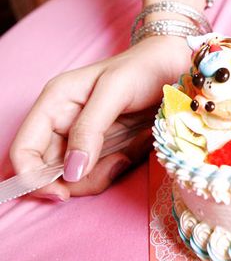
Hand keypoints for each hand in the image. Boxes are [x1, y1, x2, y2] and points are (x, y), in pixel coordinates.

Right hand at [9, 36, 188, 200]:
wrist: (177, 67)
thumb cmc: (144, 68)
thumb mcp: (115, 90)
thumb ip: (89, 129)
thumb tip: (70, 171)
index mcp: (54, 104)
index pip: (24, 151)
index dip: (33, 178)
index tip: (62, 194)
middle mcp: (63, 124)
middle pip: (50, 173)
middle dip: (78, 181)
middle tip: (114, 165)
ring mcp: (84, 139)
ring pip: (76, 179)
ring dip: (103, 174)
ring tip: (131, 150)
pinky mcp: (106, 149)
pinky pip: (102, 174)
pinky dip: (119, 168)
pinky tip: (138, 145)